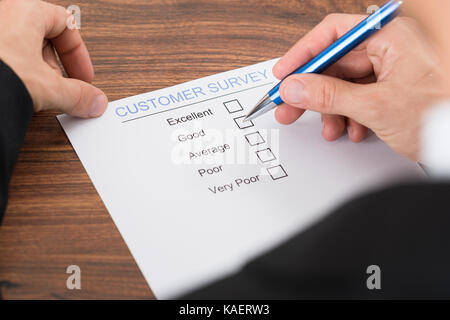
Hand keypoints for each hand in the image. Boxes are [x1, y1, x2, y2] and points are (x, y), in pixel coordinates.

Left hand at [0, 0, 106, 117]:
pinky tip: (12, 91)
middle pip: (41, 35)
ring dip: (33, 71)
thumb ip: (77, 94)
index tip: (84, 77)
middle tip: (61, 87)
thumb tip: (94, 102)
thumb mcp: (47, 88)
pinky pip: (1, 56)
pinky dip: (11, 72)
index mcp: (25, 9)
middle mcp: (2, 12)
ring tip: (36, 93)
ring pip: (18, 45)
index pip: (66, 24)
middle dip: (55, 66)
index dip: (79, 55)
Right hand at [273, 14, 445, 159]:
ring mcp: (392, 69)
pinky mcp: (392, 88)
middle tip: (290, 107)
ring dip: (332, 109)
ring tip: (330, 128)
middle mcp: (392, 48)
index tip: (284, 74)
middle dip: (313, 91)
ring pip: (345, 84)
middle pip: (336, 63)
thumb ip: (329, 96)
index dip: (303, 55)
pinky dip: (350, 114)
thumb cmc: (441, 116)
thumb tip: (295, 88)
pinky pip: (359, 96)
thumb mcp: (376, 107)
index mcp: (392, 36)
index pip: (333, 34)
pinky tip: (352, 129)